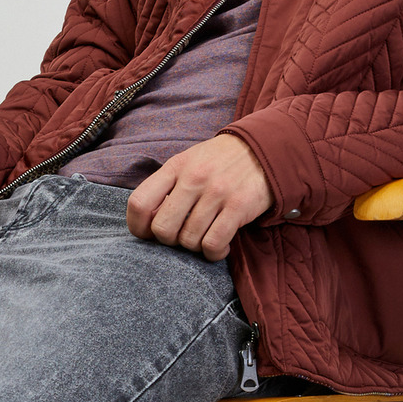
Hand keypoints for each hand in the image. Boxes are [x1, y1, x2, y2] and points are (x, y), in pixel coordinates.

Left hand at [126, 133, 271, 259]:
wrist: (265, 148)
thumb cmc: (220, 162)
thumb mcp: (189, 162)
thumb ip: (167, 186)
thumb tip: (148, 221)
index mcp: (175, 167)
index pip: (139, 203)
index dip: (137, 226)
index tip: (147, 233)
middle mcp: (194, 178)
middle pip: (162, 229)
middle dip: (169, 241)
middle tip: (182, 235)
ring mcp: (217, 192)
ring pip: (189, 240)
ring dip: (195, 247)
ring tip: (204, 236)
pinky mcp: (239, 207)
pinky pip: (213, 244)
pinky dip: (214, 253)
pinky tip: (219, 246)